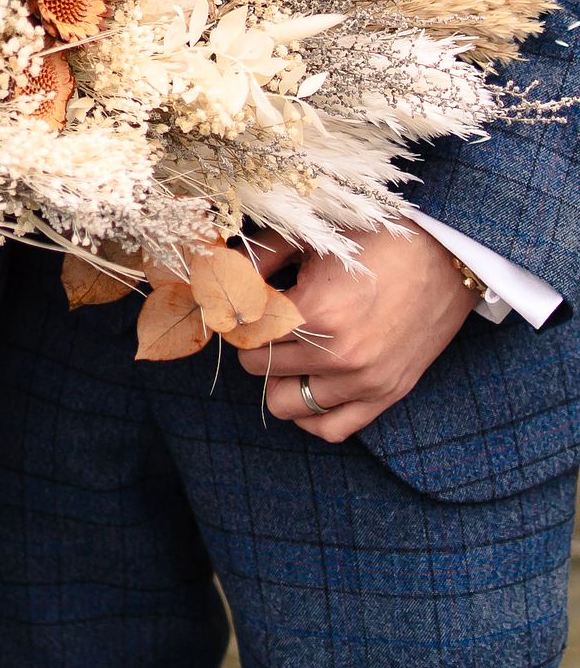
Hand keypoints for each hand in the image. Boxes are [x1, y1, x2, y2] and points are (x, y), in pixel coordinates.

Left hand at [237, 225, 475, 442]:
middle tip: (271, 318)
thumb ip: (260, 259)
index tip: (246, 302)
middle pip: (258, 367)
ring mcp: (364, 382)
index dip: (238, 314)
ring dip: (279, 377)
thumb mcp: (314, 239)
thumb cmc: (377, 240)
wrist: (446, 256)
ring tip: (292, 348)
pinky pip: (328, 428)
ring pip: (284, 403)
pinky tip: (310, 380)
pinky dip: (309, 411)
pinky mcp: (385, 395)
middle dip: (256, 341)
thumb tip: (221, 277)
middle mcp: (338, 355)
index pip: (244, 332)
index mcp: (316, 312)